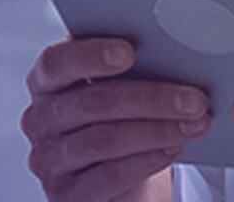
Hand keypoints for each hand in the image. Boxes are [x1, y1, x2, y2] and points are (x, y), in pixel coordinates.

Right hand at [21, 37, 212, 201]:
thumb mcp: (122, 87)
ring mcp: (48, 160)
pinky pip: (109, 176)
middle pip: (93, 103)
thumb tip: (173, 46)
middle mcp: (39, 120)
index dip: (90, 55)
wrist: (121, 174)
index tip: (129, 51)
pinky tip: (173, 149)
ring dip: (158, 130)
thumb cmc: (123, 117)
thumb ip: (132, 65)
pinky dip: (147, 160)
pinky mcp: (64, 194)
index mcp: (47, 82)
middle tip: (195, 99)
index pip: (56, 62)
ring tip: (194, 124)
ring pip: (105, 140)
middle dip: (151, 99)